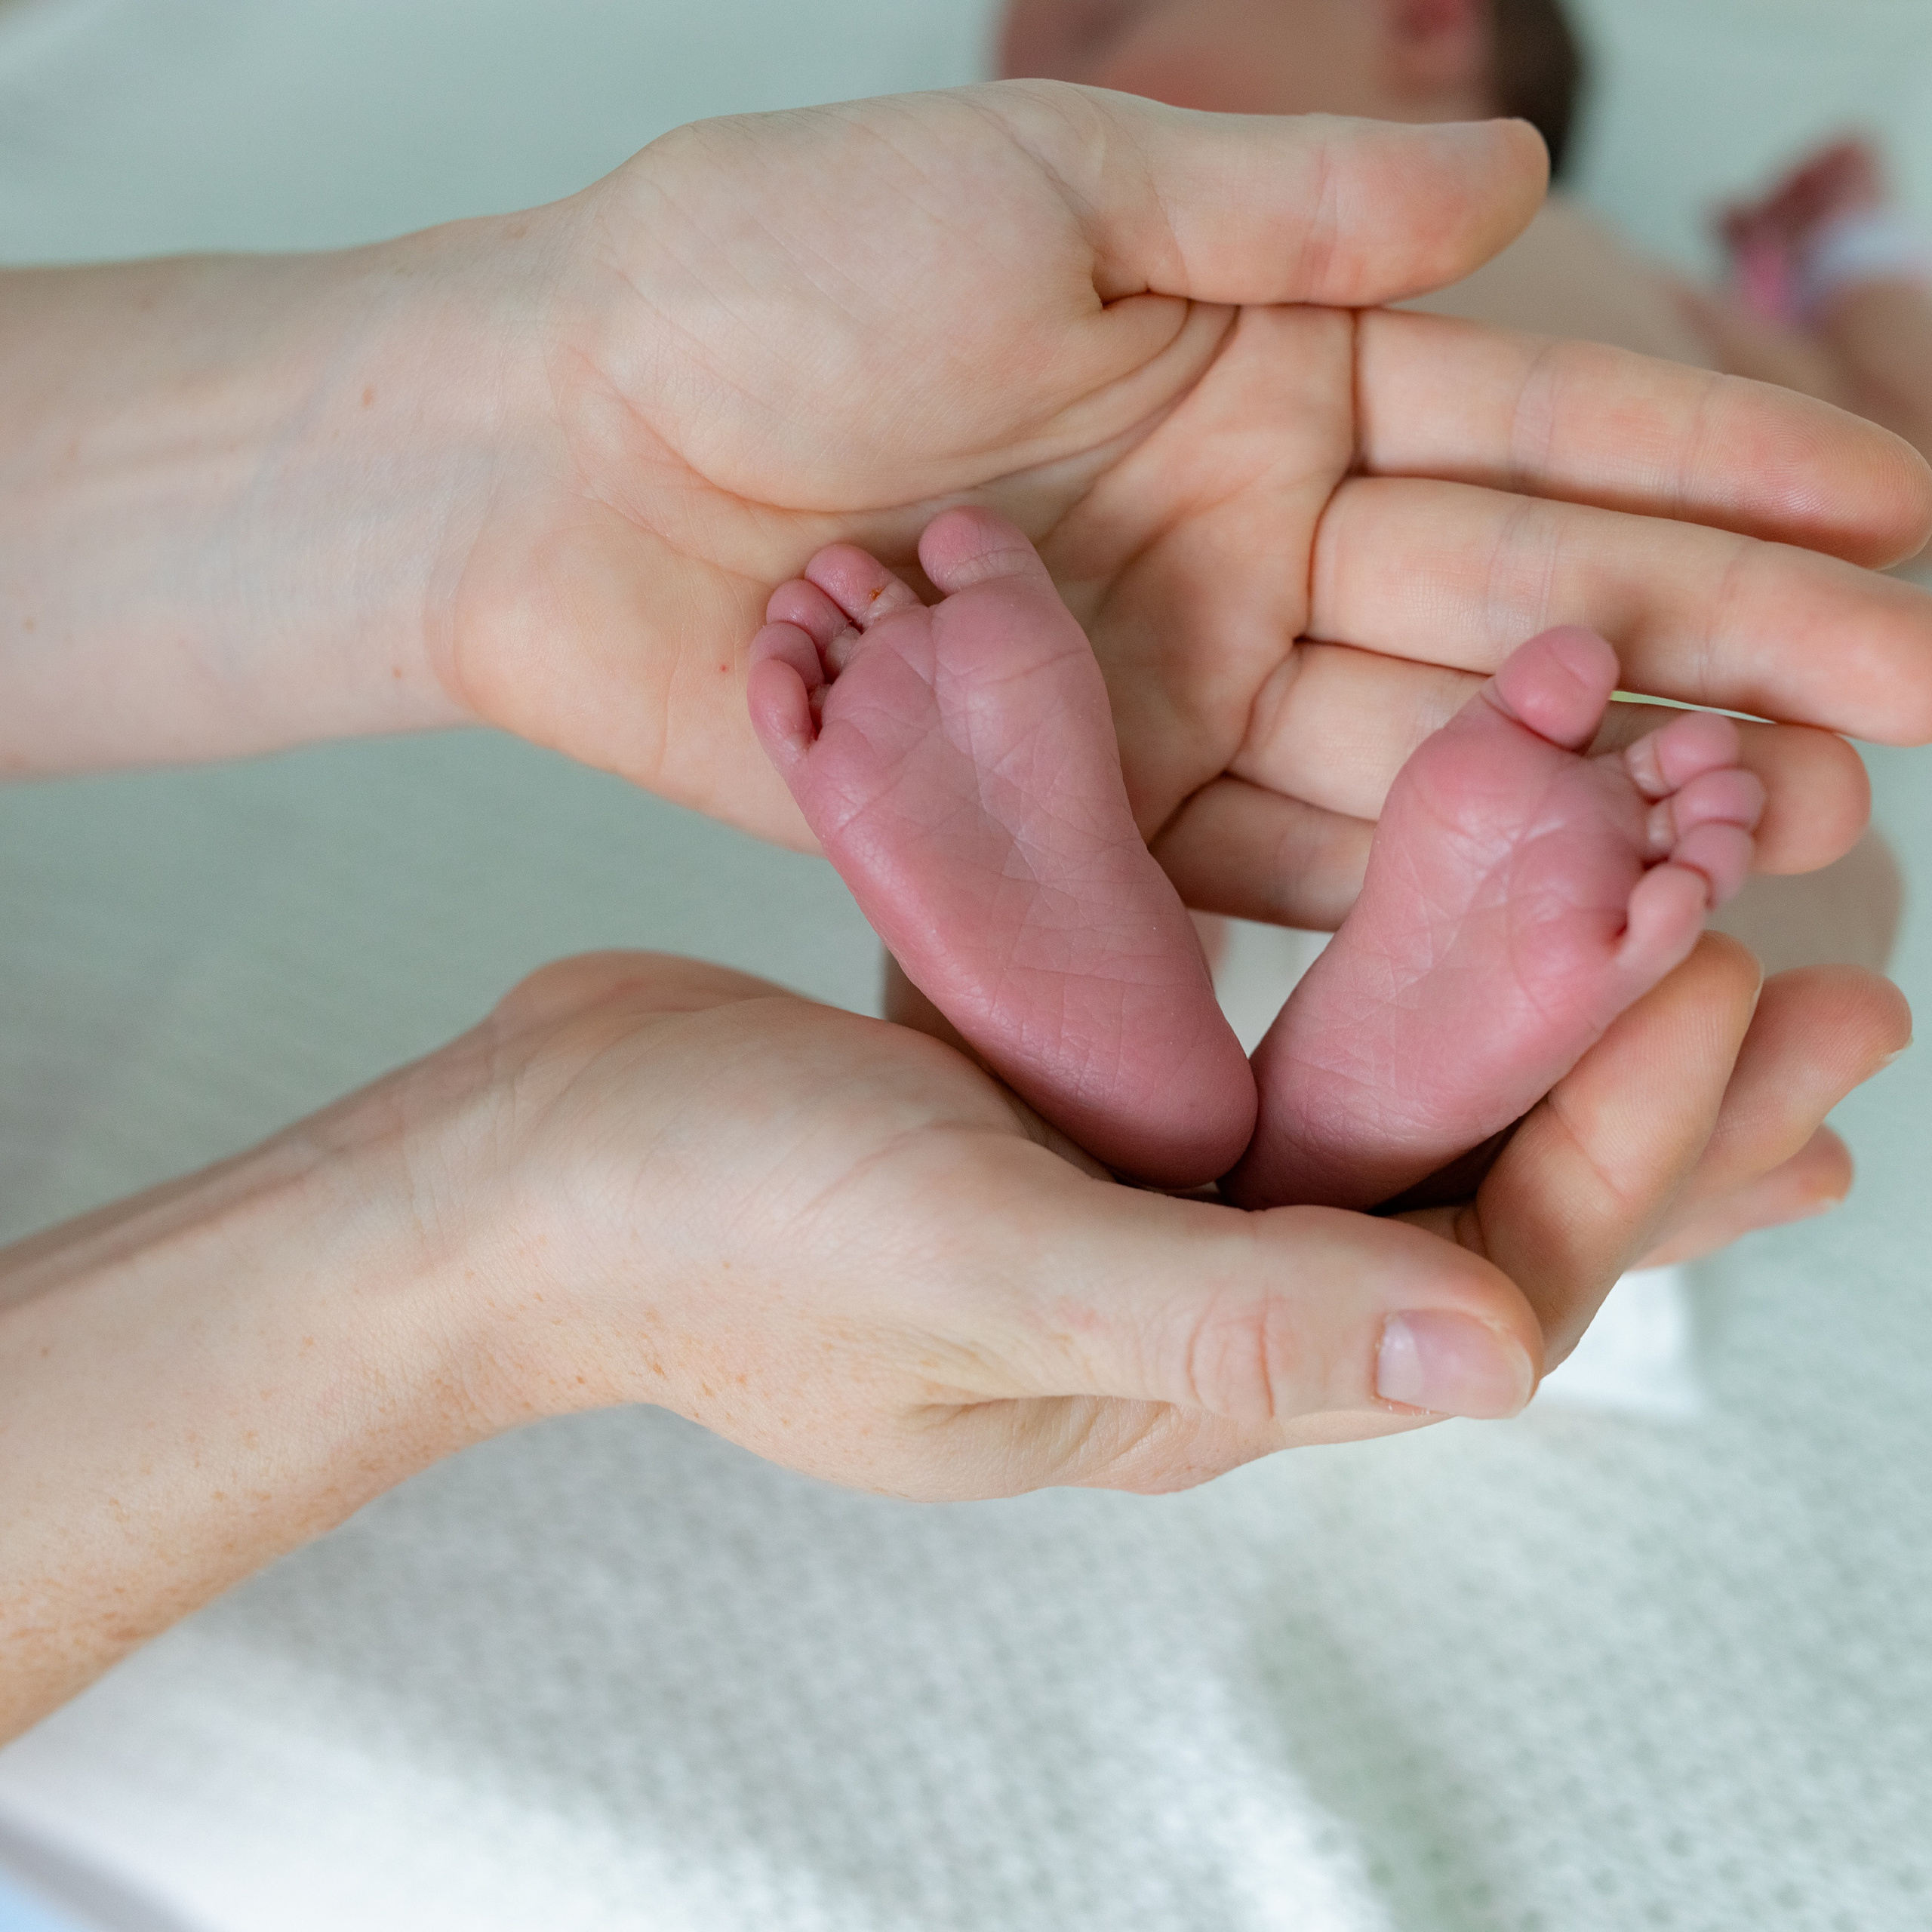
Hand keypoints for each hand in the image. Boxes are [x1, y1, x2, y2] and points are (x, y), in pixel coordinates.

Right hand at [413, 940, 1889, 1485]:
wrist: (523, 1170)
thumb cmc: (714, 1232)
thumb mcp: (970, 1263)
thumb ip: (1224, 1308)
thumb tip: (1500, 1351)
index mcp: (1192, 1366)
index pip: (1480, 1264)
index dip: (1636, 1142)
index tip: (1761, 994)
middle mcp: (1188, 1289)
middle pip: (1472, 1192)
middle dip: (1648, 1095)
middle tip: (1831, 989)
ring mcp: (1126, 1188)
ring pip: (1381, 1098)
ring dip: (1526, 1009)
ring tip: (1676, 919)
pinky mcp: (1064, 1095)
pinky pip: (1257, 1029)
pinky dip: (1357, 958)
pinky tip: (1432, 886)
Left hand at [444, 84, 1931, 912]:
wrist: (560, 456)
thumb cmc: (762, 278)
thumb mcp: (1040, 182)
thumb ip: (1280, 203)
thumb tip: (1512, 162)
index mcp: (1260, 363)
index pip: (1532, 413)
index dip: (1715, 462)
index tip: (1897, 510)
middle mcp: (1248, 533)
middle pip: (1517, 597)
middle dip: (1715, 644)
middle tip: (1909, 704)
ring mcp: (1179, 685)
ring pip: (1426, 751)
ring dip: (1593, 789)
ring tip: (1782, 822)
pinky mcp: (1092, 814)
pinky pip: (1276, 865)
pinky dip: (1411, 890)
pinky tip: (1553, 914)